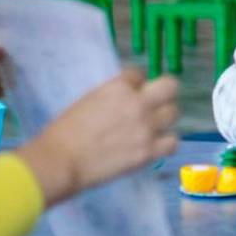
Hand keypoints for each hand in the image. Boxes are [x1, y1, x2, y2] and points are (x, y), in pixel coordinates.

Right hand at [19, 70, 178, 206]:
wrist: (61, 161)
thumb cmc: (65, 131)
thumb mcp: (89, 100)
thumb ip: (113, 95)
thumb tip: (128, 96)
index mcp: (119, 87)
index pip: (139, 74)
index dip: (135, 84)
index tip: (130, 93)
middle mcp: (137, 103)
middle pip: (170, 87)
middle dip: (163, 93)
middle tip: (154, 104)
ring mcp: (146, 128)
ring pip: (174, 113)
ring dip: (163, 119)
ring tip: (151, 127)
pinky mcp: (148, 152)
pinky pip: (172, 142)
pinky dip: (165, 143)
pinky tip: (154, 145)